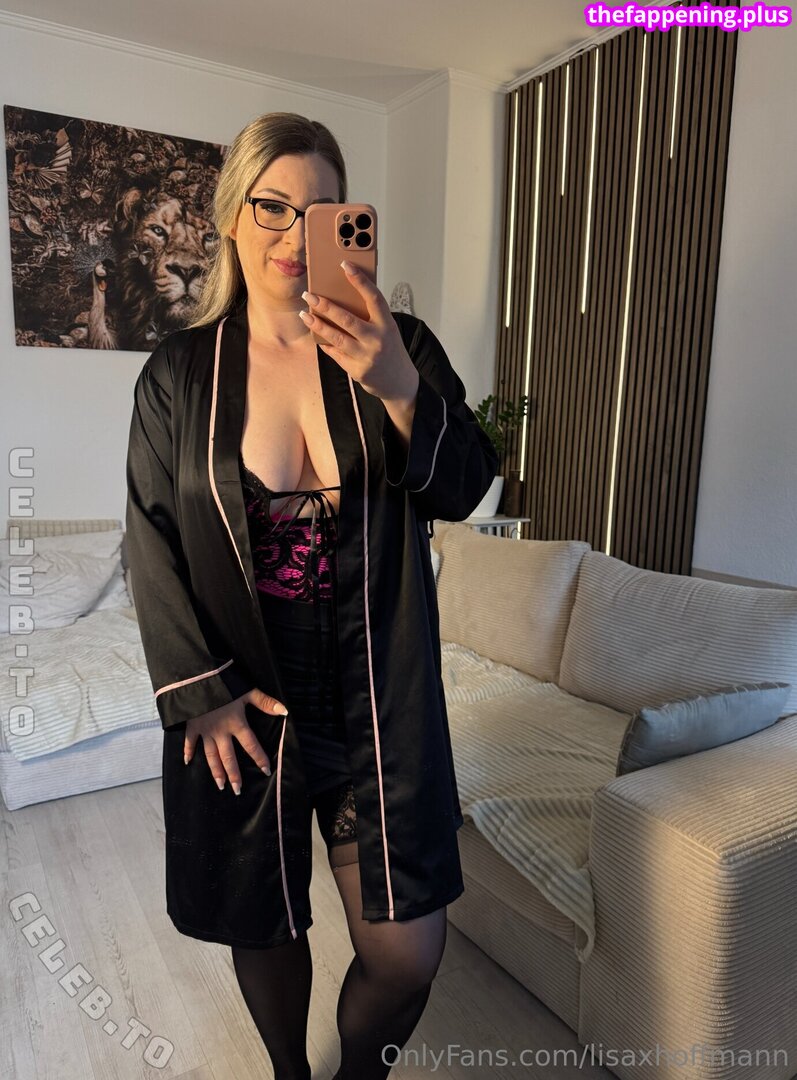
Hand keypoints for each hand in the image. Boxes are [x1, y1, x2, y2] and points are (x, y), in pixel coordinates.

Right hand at [183, 688, 288, 793]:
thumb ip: (265, 702)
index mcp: (236, 724)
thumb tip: (285, 711)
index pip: (251, 745)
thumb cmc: (223, 684)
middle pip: (229, 757)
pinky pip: (189, 742)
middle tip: (237, 790)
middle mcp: (221, 732)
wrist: (196, 681)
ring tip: (220, 785)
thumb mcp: (246, 691)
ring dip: (215, 771)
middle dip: (234, 775)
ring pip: (211, 756)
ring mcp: (205, 731)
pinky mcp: (192, 726)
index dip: (259, 758)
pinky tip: (187, 762)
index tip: (265, 771)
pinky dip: (188, 752)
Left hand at [299, 261, 419, 404]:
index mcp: (387, 324)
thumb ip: (370, 317)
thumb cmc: (389, 349)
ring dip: (318, 325)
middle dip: (325, 306)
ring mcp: (367, 356)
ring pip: (336, 338)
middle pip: (347, 319)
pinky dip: (325, 344)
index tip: (345, 265)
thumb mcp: (386, 329)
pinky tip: (317, 336)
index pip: (374, 298)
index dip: (360, 281)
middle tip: (309, 296)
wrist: (398, 381)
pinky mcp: (357, 370)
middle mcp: (377, 340)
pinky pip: (335, 354)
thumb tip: (341, 299)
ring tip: (304, 314)